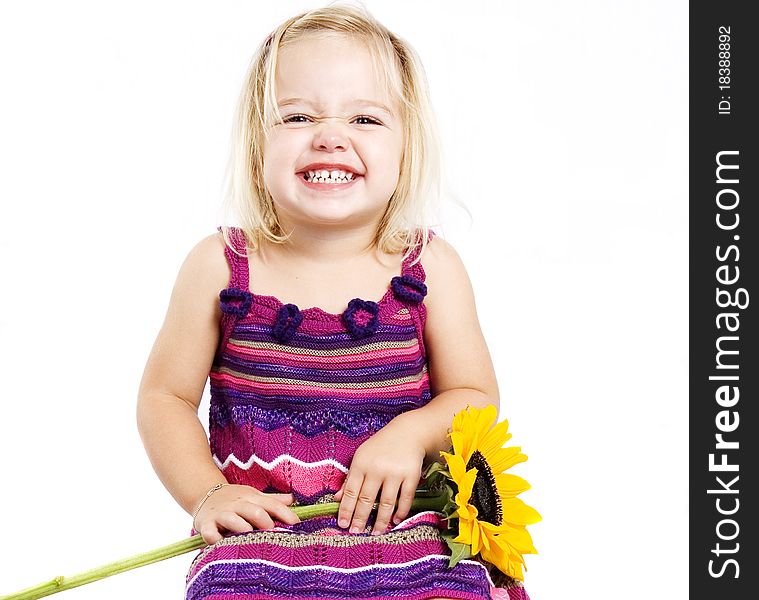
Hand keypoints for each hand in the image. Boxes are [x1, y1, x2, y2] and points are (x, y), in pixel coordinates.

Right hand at [194, 484, 300, 544]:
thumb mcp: (254, 496)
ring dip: (243, 529)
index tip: (297, 524)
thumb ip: (273, 500)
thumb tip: (293, 499)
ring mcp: (221, 514)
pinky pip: (210, 533)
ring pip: (233, 520)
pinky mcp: (205, 524)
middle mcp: (237, 504)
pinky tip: (222, 545)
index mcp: (252, 498)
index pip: (272, 504)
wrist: (205, 494)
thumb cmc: (236, 500)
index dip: (285, 514)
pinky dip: (215, 539)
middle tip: (273, 535)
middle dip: (266, 523)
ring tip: (251, 538)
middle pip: (255, 511)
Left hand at [333, 417, 425, 535]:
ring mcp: (395, 473)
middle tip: (355, 533)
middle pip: (366, 499)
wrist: (407, 433)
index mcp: (361, 463)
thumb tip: (337, 499)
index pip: (351, 491)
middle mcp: (377, 469)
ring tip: (375, 533)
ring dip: (380, 521)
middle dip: (359, 519)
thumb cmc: (380, 447)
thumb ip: (350, 478)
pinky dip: (400, 512)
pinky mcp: (411, 475)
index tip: (342, 524)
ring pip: (386, 503)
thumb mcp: (361, 457)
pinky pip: (405, 498)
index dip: (346, 510)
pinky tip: (395, 521)